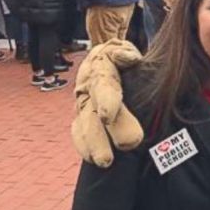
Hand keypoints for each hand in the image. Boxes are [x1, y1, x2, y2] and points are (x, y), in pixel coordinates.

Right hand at [70, 39, 143, 166]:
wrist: (106, 56)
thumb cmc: (121, 54)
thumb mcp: (124, 48)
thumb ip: (126, 53)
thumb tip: (129, 58)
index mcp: (99, 69)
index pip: (102, 84)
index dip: (106, 100)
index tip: (108, 116)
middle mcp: (87, 88)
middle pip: (92, 112)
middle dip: (101, 133)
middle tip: (118, 149)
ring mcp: (83, 104)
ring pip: (84, 126)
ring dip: (93, 144)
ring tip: (105, 161)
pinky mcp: (82, 117)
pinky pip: (79, 133)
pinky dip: (84, 146)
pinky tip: (92, 160)